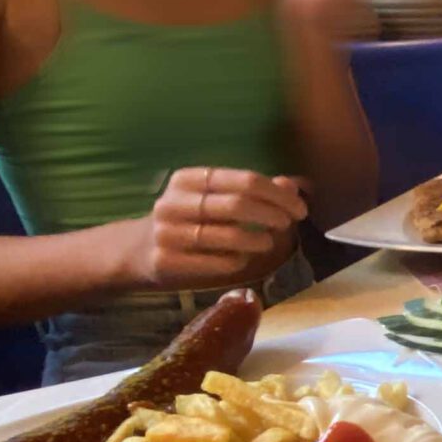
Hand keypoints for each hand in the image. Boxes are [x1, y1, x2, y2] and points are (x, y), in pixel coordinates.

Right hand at [127, 167, 307, 289]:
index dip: (277, 194)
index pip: (244, 180)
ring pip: (227, 235)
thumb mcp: (215, 198)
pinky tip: (244, 259)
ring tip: (269, 243)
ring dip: (257, 240)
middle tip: (288, 224)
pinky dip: (236, 261)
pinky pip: (214, 262)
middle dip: (271, 214)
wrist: (141, 249)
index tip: (300, 208)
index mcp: (188, 179)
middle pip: (237, 205)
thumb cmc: (190, 220)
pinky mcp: (165, 261)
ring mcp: (166, 233)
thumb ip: (252, 191)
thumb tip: (292, 186)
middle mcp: (173, 202)